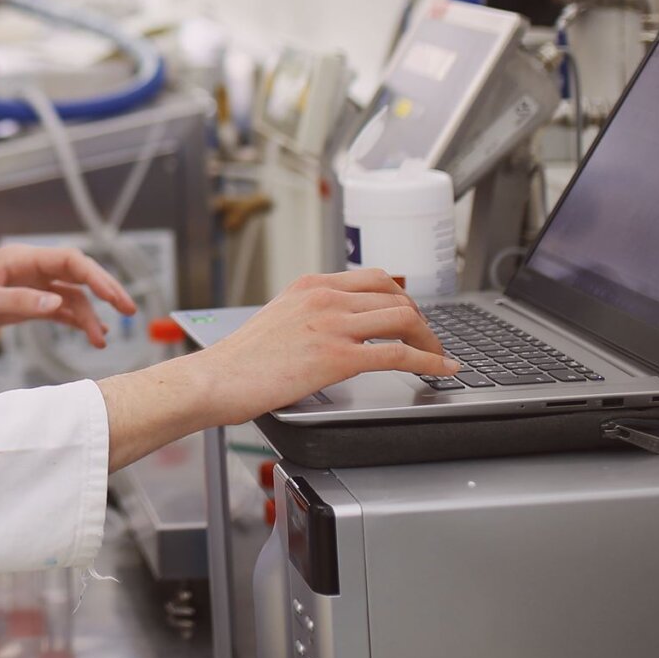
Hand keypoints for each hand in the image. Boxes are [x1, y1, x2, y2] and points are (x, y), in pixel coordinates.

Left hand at [0, 245, 133, 381]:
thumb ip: (20, 303)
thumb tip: (58, 304)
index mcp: (17, 260)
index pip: (69, 261)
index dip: (98, 277)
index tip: (118, 300)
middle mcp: (25, 270)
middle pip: (76, 275)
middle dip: (104, 293)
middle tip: (129, 314)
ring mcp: (24, 288)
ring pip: (69, 296)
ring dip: (88, 315)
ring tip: (100, 341)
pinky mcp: (19, 306)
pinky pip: (55, 309)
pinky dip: (73, 320)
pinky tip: (87, 336)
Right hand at [180, 270, 456, 426]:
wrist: (216, 378)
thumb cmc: (238, 361)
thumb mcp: (277, 320)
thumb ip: (308, 316)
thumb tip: (334, 330)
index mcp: (309, 285)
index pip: (373, 279)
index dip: (402, 298)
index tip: (412, 317)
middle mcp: (324, 297)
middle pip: (395, 296)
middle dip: (421, 319)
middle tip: (429, 340)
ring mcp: (332, 324)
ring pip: (403, 318)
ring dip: (430, 339)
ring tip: (439, 356)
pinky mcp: (337, 356)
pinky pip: (398, 354)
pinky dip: (429, 361)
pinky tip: (442, 370)